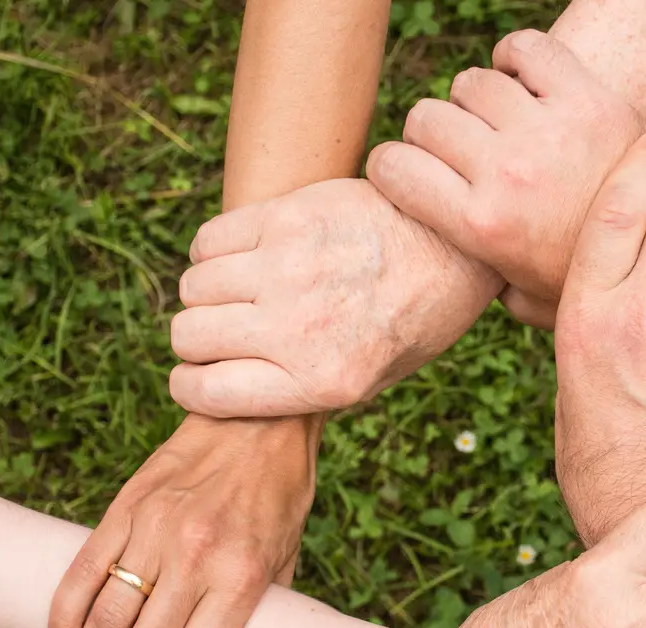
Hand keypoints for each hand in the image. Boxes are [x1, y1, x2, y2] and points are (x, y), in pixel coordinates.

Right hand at [47, 415, 315, 627]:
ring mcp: (152, 531)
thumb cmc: (279, 496)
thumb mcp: (285, 559)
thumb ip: (257, 613)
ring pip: (103, 622)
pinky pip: (79, 577)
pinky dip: (62, 624)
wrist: (258, 420)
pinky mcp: (123, 510)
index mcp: (239, 577)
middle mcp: (193, 557)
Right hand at [167, 179, 501, 417]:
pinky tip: (244, 257)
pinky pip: (209, 240)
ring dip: (206, 294)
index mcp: (322, 381)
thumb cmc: (414, 318)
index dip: (192, 386)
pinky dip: (212, 252)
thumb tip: (228, 390)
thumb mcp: (372, 380)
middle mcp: (300, 329)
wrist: (456, 244)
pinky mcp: (287, 217)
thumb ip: (302, 390)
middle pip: (189, 336)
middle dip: (197, 340)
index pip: (206, 393)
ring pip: (194, 287)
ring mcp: (289, 269)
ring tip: (239, 292)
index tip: (199, 376)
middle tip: (224, 331)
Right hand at [367, 29, 645, 328]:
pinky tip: (522, 82)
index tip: (407, 174)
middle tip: (458, 152)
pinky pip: (525, 49)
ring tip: (496, 123)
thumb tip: (445, 281)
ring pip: (472, 83)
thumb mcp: (527, 302)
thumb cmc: (588, 277)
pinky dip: (515, 57)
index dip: (391, 168)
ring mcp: (547, 131)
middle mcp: (507, 173)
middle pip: (427, 118)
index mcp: (481, 226)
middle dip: (431, 134)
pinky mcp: (586, 98)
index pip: (393, 168)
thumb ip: (481, 288)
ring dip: (476, 100)